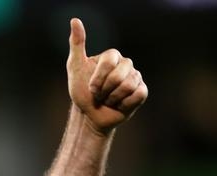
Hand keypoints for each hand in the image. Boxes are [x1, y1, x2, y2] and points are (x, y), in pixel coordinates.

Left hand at [67, 18, 147, 134]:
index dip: (98, 78)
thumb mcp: (75, 68)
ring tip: (107, 100)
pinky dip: (124, 104)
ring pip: (128, 86)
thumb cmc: (81, 92)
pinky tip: (119, 104)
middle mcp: (126, 64)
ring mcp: (136, 77)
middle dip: (104, 90)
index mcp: (112, 56)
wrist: (89, 115)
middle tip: (99, 94)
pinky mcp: (142, 92)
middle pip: (119, 76)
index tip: (90, 86)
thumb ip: (76, 44)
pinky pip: (138, 95)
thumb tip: (75, 20)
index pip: (110, 60)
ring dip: (112, 98)